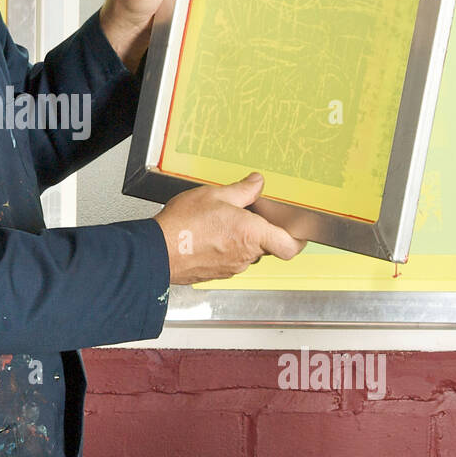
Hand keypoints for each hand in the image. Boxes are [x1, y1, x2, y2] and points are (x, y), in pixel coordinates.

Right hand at [153, 173, 305, 284]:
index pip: (290, 246)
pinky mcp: (218, 274)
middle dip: (259, 231)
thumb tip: (256, 183)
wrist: (157, 251)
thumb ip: (242, 190)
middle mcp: (246, 255)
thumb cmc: (183, 225)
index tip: (297, 231)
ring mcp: (232, 267)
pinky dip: (225, 249)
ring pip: (247, 253)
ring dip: (240, 240)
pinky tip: (208, 236)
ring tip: (219, 224)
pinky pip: (230, 260)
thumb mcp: (214, 195)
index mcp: (252, 234)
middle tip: (245, 215)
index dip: (298, 240)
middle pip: (267, 246)